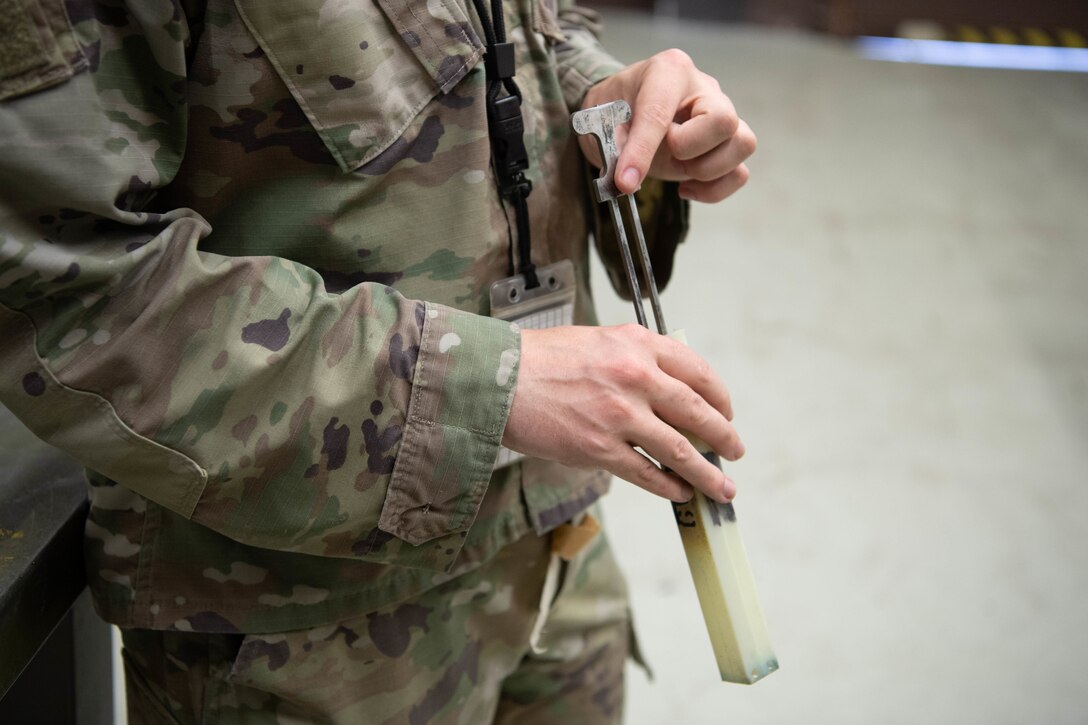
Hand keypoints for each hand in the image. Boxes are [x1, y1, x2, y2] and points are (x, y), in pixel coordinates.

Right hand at [502, 324, 743, 502]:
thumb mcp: (598, 340)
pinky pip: (648, 473)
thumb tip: (668, 389)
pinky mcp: (600, 449)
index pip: (698, 372)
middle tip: (735, 451)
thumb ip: (635, 359)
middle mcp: (636, 377)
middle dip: (724, 438)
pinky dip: (670, 486)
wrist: (498, 379)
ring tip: (723, 488)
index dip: (720, 397)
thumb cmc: (541, 359)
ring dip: (708, 473)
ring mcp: (620, 416)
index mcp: (638, 344)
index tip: (727, 412)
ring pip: (680, 451)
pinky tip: (681, 493)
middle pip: (698, 413)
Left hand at [579, 49, 755, 202]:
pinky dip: (714, 189)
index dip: (642, 150)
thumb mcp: (603, 120)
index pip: (660, 112)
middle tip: (668, 154)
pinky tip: (686, 186)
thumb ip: (615, 147)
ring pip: (743, 144)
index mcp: (668, 71)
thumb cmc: (617, 108)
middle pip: (724, 120)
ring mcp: (721, 114)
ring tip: (677, 168)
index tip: (625, 181)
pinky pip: (739, 172)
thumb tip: (628, 182)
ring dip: (707, 170)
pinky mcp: (726, 143)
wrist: (624, 108)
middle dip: (691, 150)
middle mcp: (703, 89)